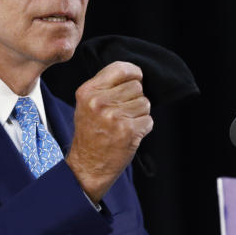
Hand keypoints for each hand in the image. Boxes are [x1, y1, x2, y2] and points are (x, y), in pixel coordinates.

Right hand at [65, 61, 152, 203]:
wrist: (87, 166)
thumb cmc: (90, 135)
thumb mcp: (87, 105)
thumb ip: (105, 87)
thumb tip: (134, 74)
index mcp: (88, 92)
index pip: (120, 68)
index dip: (133, 73)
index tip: (136, 78)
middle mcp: (99, 102)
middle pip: (136, 86)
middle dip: (135, 99)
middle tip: (123, 113)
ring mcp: (114, 117)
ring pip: (145, 103)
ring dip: (140, 114)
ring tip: (124, 124)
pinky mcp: (127, 131)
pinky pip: (148, 120)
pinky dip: (143, 128)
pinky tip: (129, 134)